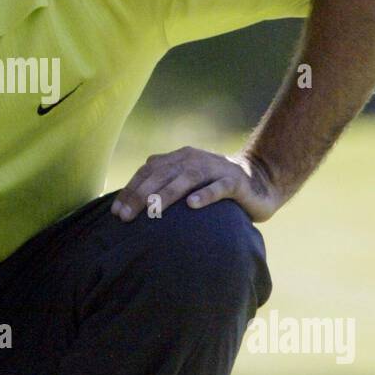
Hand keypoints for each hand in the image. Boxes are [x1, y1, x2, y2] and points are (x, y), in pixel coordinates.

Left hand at [110, 146, 283, 223]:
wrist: (258, 181)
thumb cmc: (213, 186)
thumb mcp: (186, 182)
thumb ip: (163, 184)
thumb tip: (129, 203)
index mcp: (179, 158)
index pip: (148, 171)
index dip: (131, 190)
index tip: (116, 211)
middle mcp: (194, 159)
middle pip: (162, 175)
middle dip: (141, 195)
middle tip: (125, 216)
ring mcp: (215, 169)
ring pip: (186, 179)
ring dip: (166, 196)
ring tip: (150, 212)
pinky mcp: (235, 182)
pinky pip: (218, 188)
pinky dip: (205, 195)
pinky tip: (192, 206)